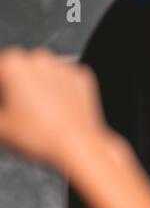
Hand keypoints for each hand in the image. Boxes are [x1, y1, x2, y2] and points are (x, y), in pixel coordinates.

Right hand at [0, 47, 110, 166]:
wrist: (78, 145)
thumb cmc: (42, 136)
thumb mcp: (1, 128)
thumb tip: (3, 110)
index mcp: (14, 66)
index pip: (0, 67)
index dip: (1, 87)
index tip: (4, 100)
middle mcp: (40, 61)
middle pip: (22, 67)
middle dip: (18, 83)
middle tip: (19, 108)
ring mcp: (64, 68)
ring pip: (46, 71)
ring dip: (41, 84)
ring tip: (41, 111)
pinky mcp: (83, 78)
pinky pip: (66, 79)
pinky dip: (62, 89)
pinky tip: (59, 109)